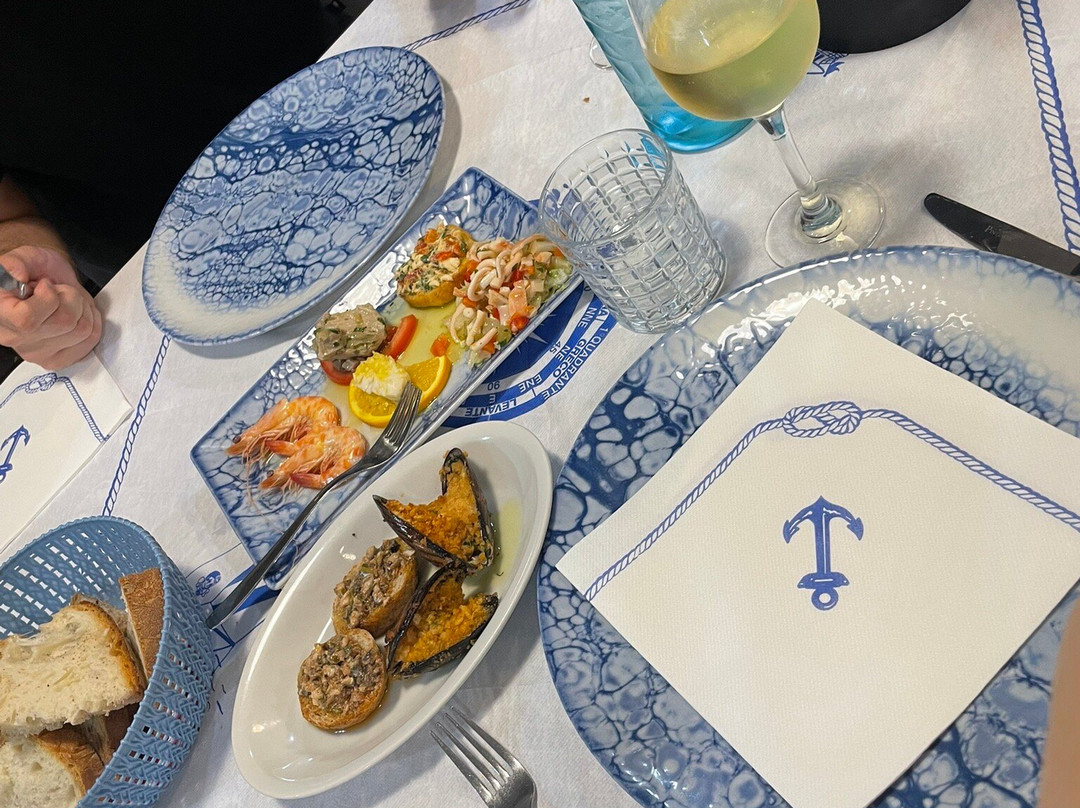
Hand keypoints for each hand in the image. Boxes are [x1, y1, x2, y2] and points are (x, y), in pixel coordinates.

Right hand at [0, 245, 101, 369]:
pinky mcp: (57, 359)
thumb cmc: (32, 271)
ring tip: (68, 301)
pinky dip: (92, 322)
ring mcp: (36, 353)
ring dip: (83, 308)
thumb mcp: (24, 258)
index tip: (45, 284)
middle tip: (58, 290)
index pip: (28, 319)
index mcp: (0, 314)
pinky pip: (90, 341)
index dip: (47, 297)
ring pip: (82, 330)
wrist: (43, 281)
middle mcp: (14, 338)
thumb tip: (17, 275)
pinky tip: (79, 313)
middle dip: (70, 297)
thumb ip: (17, 263)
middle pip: (64, 322)